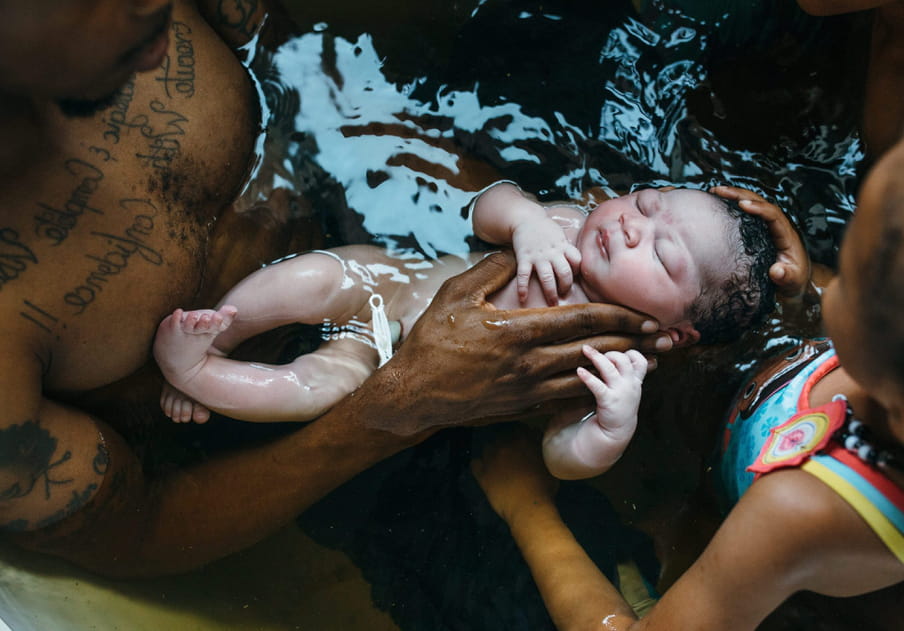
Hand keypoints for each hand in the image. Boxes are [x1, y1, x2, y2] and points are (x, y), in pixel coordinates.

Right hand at [370, 250, 670, 435]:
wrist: (414, 393)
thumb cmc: (433, 340)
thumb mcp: (456, 294)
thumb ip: (492, 269)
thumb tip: (517, 249)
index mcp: (519, 330)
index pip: (583, 320)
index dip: (620, 316)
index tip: (646, 315)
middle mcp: (530, 363)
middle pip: (594, 351)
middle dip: (634, 344)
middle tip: (665, 340)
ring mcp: (528, 390)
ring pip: (587, 378)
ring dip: (621, 371)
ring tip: (649, 365)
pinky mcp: (522, 409)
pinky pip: (566, 400)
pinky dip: (593, 391)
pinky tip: (609, 387)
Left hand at [471, 425, 557, 523]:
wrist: (528, 507)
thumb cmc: (544, 487)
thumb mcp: (548, 463)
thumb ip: (540, 448)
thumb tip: (536, 441)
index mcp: (522, 439)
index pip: (519, 428)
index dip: (522, 436)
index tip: (524, 444)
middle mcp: (504, 444)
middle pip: (502, 437)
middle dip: (507, 444)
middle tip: (514, 457)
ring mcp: (490, 458)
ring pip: (488, 448)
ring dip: (493, 453)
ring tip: (500, 464)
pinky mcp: (481, 473)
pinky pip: (475, 463)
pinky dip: (480, 465)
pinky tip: (486, 471)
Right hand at [511, 216, 581, 304]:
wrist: (525, 219)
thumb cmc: (545, 229)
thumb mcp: (560, 236)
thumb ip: (567, 250)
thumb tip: (575, 266)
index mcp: (563, 246)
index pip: (578, 260)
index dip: (578, 271)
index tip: (574, 277)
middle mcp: (553, 252)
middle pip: (565, 273)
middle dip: (566, 287)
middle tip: (563, 295)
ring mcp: (538, 256)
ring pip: (547, 277)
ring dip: (550, 292)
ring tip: (552, 303)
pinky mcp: (524, 257)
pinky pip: (523, 275)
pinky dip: (522, 288)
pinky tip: (523, 298)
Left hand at [578, 346, 645, 440]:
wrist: (616, 432)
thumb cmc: (618, 406)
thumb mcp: (627, 390)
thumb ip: (625, 375)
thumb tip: (612, 356)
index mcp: (635, 382)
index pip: (640, 362)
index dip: (631, 354)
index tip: (619, 353)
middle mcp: (629, 385)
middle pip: (624, 360)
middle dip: (612, 353)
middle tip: (599, 355)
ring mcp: (620, 393)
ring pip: (611, 369)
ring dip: (597, 357)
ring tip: (585, 350)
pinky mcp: (608, 401)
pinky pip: (598, 386)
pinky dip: (588, 377)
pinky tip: (579, 371)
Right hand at [711, 185, 810, 297]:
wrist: (795, 279)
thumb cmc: (794, 280)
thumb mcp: (793, 281)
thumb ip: (786, 276)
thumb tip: (776, 270)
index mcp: (785, 235)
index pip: (773, 214)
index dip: (759, 208)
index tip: (742, 205)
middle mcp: (777, 225)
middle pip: (760, 202)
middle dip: (739, 194)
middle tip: (718, 191)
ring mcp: (767, 226)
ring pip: (753, 203)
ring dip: (734, 195)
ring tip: (713, 192)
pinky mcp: (759, 229)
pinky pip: (747, 212)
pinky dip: (733, 204)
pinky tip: (718, 203)